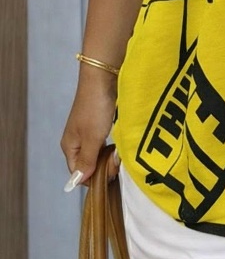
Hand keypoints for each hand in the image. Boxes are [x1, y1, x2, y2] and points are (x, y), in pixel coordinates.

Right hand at [60, 70, 118, 188]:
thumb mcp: (92, 138)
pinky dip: (115, 145)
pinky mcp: (101, 124)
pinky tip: (121, 141)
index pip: (79, 173)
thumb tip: (79, 180)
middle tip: (117, 157)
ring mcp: (89, 132)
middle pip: (91, 165)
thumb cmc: (95, 107)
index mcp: (70, 146)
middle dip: (105, 166)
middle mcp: (78, 141)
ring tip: (120, 149)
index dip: (95, 177)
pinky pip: (107, 143)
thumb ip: (87, 161)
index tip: (110, 171)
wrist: (103, 78)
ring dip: (111, 156)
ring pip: (101, 154)